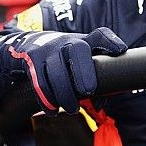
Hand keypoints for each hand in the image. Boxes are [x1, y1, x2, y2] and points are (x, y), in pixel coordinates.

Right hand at [0, 27, 126, 113]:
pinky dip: (46, 99)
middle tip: (89, 91)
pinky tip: (53, 110)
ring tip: (72, 109)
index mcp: (83, 40)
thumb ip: (92, 76)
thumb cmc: (61, 57)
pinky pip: (39, 81)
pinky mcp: (32, 59)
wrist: (25, 45)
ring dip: (65, 93)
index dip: (111, 41)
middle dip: (84, 72)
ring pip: (57, 70)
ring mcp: (48, 49)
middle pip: (78, 50)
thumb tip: (101, 102)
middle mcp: (67, 41)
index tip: (120, 50)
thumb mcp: (77, 58)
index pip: (100, 35)